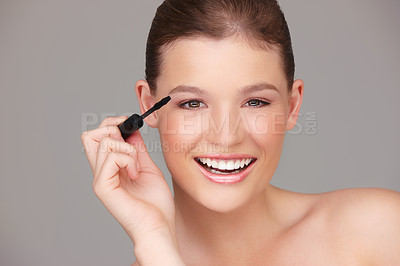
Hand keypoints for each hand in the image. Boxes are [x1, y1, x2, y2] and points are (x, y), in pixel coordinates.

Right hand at [81, 116, 175, 243]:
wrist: (159, 226)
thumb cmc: (155, 204)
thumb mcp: (147, 168)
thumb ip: (137, 150)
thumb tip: (131, 130)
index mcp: (110, 168)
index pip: (96, 137)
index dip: (111, 125)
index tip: (130, 126)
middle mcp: (101, 172)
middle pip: (90, 135)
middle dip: (112, 128)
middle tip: (130, 142)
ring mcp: (101, 179)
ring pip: (102, 141)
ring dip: (127, 149)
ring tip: (137, 167)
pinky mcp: (103, 187)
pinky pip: (110, 157)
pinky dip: (128, 159)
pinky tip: (136, 174)